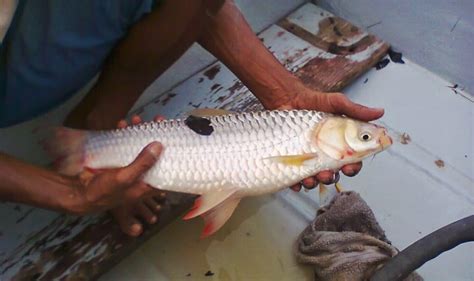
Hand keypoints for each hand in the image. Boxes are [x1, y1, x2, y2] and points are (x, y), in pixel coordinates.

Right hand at [109, 114, 166, 236]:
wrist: (76, 192)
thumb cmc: (102, 192)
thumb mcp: (124, 178)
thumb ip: (142, 164)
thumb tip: (159, 146)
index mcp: (146, 183)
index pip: (166, 169)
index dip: (172, 155)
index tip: (176, 138)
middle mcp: (139, 174)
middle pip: (152, 152)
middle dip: (155, 135)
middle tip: (158, 120)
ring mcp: (127, 165)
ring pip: (137, 145)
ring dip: (138, 131)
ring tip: (138, 119)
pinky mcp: (114, 158)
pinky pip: (122, 142)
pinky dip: (122, 132)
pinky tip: (122, 124)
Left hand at [266, 84, 383, 190]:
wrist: (288, 98)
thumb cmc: (313, 101)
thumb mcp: (336, 103)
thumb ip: (356, 110)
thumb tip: (379, 112)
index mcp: (340, 143)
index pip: (352, 160)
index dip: (353, 167)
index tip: (349, 167)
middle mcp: (326, 153)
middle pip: (334, 173)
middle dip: (332, 177)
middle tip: (327, 174)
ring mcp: (309, 157)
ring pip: (315, 177)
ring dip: (315, 182)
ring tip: (311, 179)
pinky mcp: (293, 158)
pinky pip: (295, 176)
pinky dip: (296, 183)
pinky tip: (295, 183)